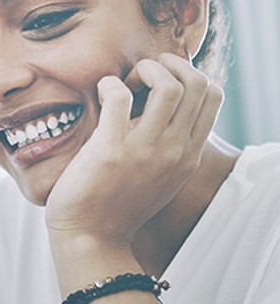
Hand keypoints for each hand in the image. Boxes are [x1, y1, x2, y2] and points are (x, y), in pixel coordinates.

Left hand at [45, 53, 222, 246]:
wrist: (91, 238)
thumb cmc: (116, 204)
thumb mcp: (160, 176)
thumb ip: (170, 146)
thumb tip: (159, 105)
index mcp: (189, 154)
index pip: (214, 94)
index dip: (187, 74)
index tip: (157, 84)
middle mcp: (175, 150)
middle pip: (197, 82)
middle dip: (168, 65)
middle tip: (139, 78)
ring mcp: (145, 150)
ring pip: (169, 85)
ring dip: (144, 71)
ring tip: (123, 85)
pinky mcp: (111, 149)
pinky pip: (120, 96)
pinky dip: (110, 84)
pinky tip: (101, 93)